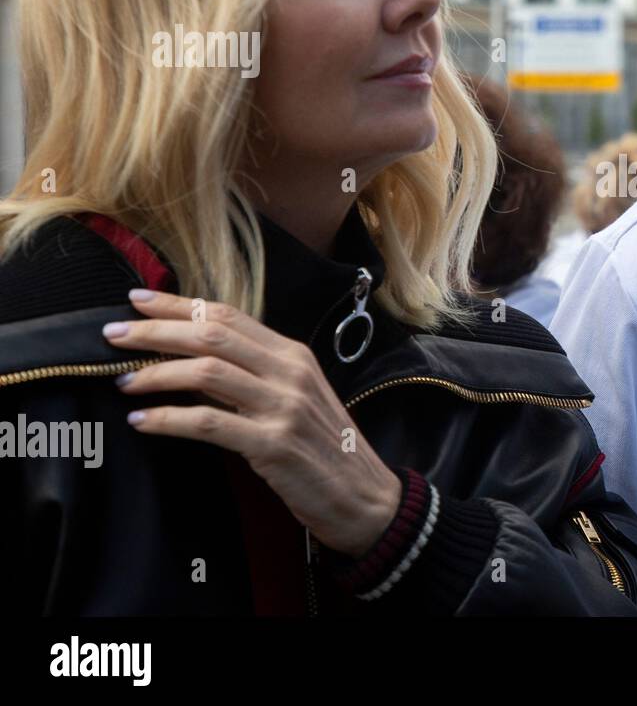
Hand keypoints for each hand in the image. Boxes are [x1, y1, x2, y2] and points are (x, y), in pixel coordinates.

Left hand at [105, 288, 401, 558]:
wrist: (363, 496)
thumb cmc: (324, 448)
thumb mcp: (294, 398)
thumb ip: (252, 376)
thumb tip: (191, 360)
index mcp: (294, 355)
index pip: (229, 316)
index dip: (179, 304)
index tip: (138, 300)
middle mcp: (290, 372)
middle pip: (212, 336)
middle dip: (155, 330)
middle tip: (113, 335)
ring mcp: (283, 407)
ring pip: (207, 372)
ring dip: (155, 373)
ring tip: (123, 381)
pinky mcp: (273, 445)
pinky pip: (209, 423)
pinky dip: (168, 419)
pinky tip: (143, 420)